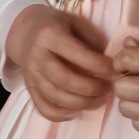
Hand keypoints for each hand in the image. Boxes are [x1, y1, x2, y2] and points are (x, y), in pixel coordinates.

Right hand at [4, 4, 113, 121]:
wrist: (25, 30)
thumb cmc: (56, 25)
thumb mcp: (74, 23)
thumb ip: (90, 41)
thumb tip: (107, 66)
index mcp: (50, 34)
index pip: (77, 54)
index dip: (98, 66)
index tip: (114, 71)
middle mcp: (37, 55)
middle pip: (64, 80)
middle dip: (90, 89)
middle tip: (107, 89)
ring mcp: (30, 73)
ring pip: (54, 97)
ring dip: (80, 104)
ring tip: (98, 100)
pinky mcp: (28, 87)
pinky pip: (42, 107)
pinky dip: (60, 115)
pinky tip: (76, 112)